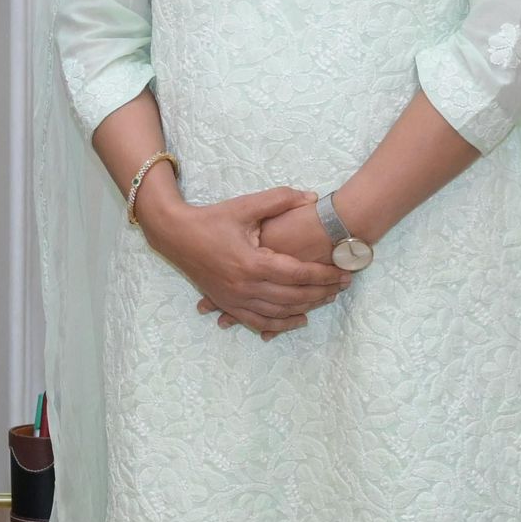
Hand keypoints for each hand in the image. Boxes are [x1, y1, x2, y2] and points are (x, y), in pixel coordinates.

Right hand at [141, 181, 347, 338]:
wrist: (175, 235)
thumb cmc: (211, 218)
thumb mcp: (245, 205)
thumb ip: (280, 200)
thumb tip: (313, 198)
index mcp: (252, 262)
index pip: (298, 273)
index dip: (324, 273)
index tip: (344, 270)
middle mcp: (245, 286)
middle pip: (294, 296)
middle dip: (323, 291)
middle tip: (344, 284)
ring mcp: (235, 299)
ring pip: (280, 312)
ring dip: (307, 307)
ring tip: (328, 298)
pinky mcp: (228, 305)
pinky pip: (259, 322)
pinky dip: (281, 324)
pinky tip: (299, 319)